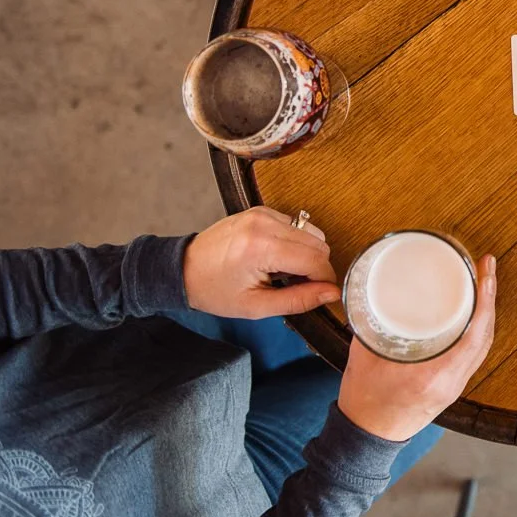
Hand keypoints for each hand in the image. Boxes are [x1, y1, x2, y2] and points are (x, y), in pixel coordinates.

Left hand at [184, 207, 340, 317]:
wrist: (185, 269)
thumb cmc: (214, 290)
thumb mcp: (256, 306)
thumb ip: (299, 299)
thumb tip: (331, 294)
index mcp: (261, 248)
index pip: (315, 260)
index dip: (326, 280)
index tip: (323, 293)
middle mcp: (264, 224)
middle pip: (318, 244)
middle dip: (317, 268)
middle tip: (300, 286)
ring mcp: (263, 213)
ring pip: (311, 232)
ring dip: (308, 254)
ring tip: (286, 272)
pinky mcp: (262, 210)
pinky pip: (296, 225)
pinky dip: (296, 242)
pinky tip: (278, 258)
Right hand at [339, 255, 497, 440]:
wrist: (366, 437)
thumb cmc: (364, 402)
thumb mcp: (364, 356)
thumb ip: (371, 322)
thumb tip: (372, 289)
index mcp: (432, 375)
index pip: (474, 335)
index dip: (486, 301)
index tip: (486, 274)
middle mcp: (451, 381)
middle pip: (485, 337)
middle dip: (490, 299)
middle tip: (487, 268)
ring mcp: (454, 387)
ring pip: (483, 346)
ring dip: (487, 314)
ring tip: (485, 284)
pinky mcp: (451, 387)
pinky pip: (474, 355)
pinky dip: (479, 331)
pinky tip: (476, 315)